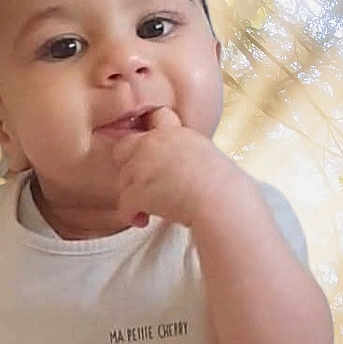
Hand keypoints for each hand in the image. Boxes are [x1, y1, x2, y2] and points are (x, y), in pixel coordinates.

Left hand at [110, 106, 238, 228]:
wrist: (220, 199)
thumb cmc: (220, 185)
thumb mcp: (202, 154)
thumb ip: (180, 153)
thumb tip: (171, 169)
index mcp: (172, 132)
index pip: (150, 122)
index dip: (142, 142)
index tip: (148, 161)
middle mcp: (154, 143)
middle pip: (123, 149)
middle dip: (129, 169)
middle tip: (143, 188)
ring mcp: (143, 165)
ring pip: (123, 181)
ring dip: (133, 197)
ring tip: (148, 211)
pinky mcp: (139, 190)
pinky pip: (123, 205)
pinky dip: (131, 216)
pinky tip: (143, 221)